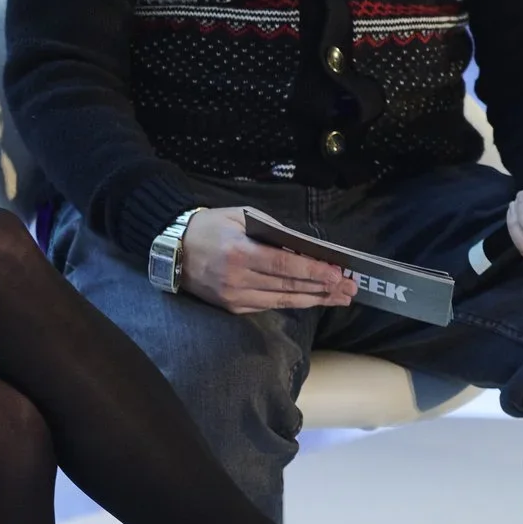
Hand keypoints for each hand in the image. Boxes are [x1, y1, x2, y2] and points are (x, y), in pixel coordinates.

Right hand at [176, 207, 354, 313]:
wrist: (172, 248)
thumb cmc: (209, 226)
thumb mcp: (241, 216)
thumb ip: (272, 230)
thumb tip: (303, 247)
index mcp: (240, 252)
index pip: (285, 265)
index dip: (314, 272)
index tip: (338, 274)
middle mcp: (237, 278)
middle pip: (289, 286)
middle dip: (323, 288)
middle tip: (350, 288)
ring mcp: (234, 296)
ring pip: (283, 300)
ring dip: (314, 299)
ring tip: (339, 297)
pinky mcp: (232, 307)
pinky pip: (269, 305)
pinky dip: (292, 303)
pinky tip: (311, 299)